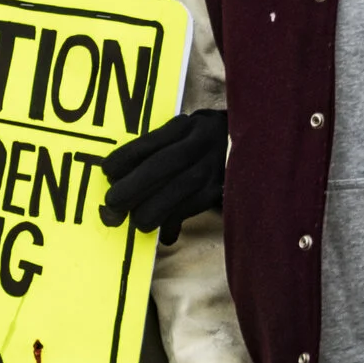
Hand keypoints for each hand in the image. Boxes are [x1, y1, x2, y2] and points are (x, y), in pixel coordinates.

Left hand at [97, 110, 227, 243]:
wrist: (256, 147)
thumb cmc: (208, 140)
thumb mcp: (189, 130)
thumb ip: (162, 145)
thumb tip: (119, 173)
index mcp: (185, 127)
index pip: (149, 142)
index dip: (124, 158)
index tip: (106, 171)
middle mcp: (198, 146)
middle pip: (158, 167)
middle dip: (131, 189)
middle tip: (111, 204)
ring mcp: (210, 170)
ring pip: (174, 193)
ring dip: (149, 212)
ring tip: (136, 221)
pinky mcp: (218, 192)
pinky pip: (189, 211)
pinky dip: (172, 225)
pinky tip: (164, 235)